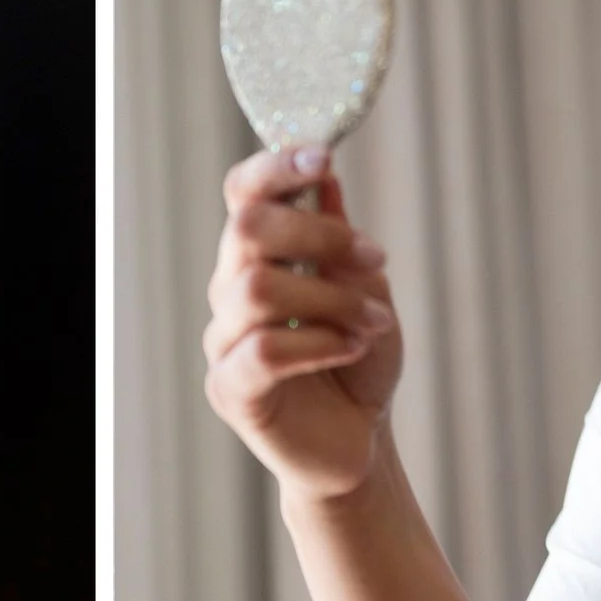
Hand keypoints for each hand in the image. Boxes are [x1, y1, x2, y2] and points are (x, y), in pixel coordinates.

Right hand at [202, 144, 401, 498]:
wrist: (359, 444)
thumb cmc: (358, 365)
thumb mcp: (365, 291)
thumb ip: (340, 239)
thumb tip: (326, 177)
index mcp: (258, 258)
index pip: (243, 194)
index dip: (275, 166)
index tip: (323, 156)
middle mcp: (229, 291)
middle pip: (246, 230)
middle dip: (318, 234)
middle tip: (375, 259)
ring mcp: (224, 342)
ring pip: (258, 290)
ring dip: (332, 299)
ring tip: (376, 323)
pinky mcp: (231, 390)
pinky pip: (263, 350)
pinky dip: (319, 343)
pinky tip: (353, 348)